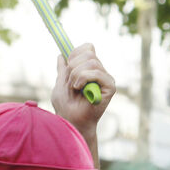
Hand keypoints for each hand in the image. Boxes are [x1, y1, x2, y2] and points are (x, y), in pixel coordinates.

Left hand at [51, 44, 114, 161]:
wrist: (71, 121)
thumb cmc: (65, 106)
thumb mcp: (60, 83)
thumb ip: (62, 70)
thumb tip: (61, 55)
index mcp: (89, 69)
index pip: (88, 48)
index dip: (76, 53)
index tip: (67, 65)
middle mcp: (100, 72)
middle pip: (89, 52)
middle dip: (73, 66)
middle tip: (70, 82)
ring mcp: (106, 79)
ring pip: (92, 62)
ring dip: (76, 75)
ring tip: (74, 88)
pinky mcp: (110, 87)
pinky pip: (97, 73)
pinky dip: (83, 78)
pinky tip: (79, 89)